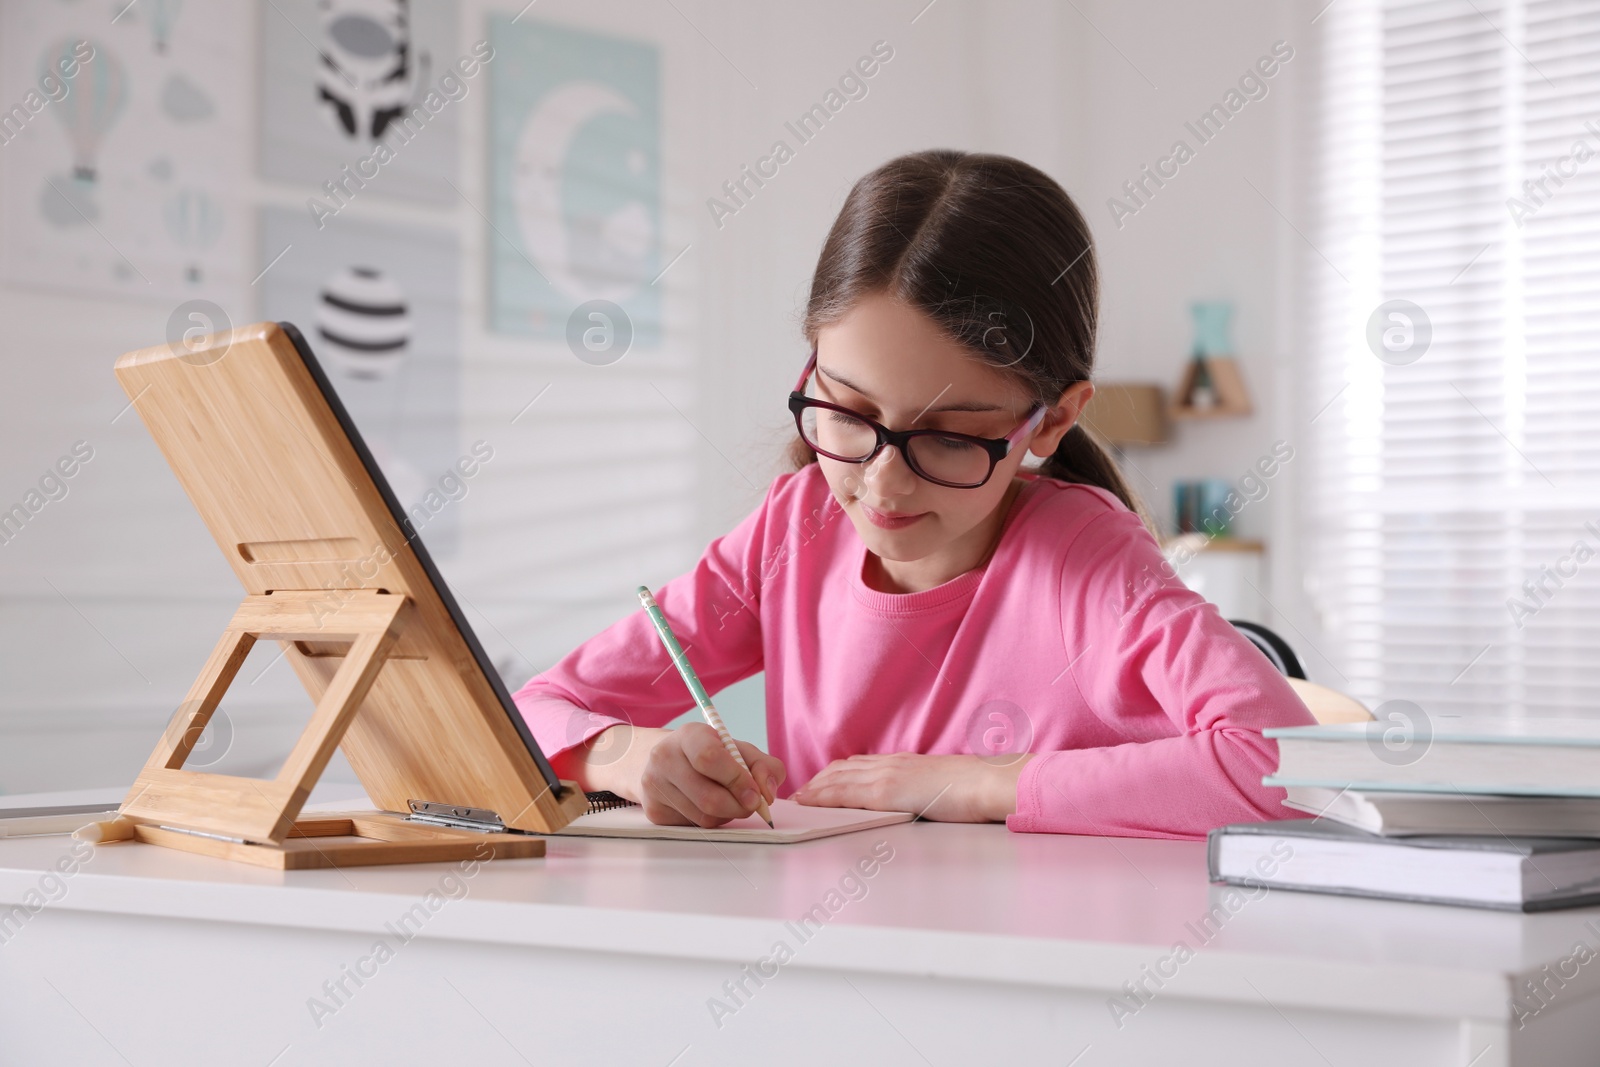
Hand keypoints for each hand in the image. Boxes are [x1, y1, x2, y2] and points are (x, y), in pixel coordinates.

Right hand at [637, 723, 784, 827]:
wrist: (666, 762)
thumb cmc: (710, 754)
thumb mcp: (739, 749)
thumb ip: (764, 766)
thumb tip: (767, 792)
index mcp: (688, 735)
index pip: (709, 759)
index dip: (737, 780)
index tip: (755, 793)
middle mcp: (664, 758)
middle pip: (708, 797)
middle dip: (738, 806)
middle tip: (750, 804)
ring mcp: (655, 786)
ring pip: (703, 816)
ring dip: (726, 815)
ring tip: (727, 799)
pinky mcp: (654, 811)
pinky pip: (693, 826)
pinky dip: (710, 821)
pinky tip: (707, 805)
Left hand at [793, 752, 1031, 822]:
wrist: (989, 782)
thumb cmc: (975, 788)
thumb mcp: (942, 785)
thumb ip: (923, 788)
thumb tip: (916, 799)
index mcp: (905, 763)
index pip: (860, 764)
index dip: (835, 773)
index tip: (819, 782)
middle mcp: (891, 764)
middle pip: (842, 769)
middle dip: (818, 781)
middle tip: (799, 792)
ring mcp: (887, 776)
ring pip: (837, 779)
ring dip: (813, 788)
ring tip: (797, 799)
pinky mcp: (886, 792)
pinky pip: (844, 793)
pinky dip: (821, 797)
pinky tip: (808, 802)